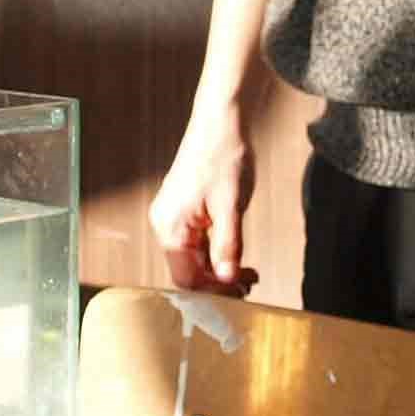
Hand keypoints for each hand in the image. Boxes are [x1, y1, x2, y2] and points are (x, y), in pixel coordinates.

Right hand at [145, 104, 261, 296]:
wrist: (221, 122)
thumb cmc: (225, 159)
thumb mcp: (231, 207)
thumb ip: (227, 247)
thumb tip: (228, 281)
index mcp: (171, 227)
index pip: (187, 279)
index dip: (215, 292)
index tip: (243, 293)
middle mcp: (164, 224)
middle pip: (187, 271)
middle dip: (218, 282)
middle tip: (250, 284)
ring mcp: (171, 216)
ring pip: (191, 257)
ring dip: (217, 268)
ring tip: (248, 272)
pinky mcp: (181, 209)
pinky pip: (194, 241)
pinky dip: (213, 251)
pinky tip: (234, 253)